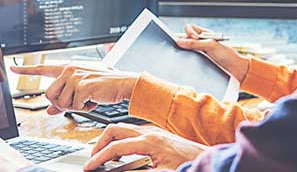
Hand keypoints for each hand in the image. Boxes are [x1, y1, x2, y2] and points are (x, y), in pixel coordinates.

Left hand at [10, 65, 138, 114]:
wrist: (123, 84)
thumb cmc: (103, 88)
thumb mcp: (81, 93)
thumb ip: (64, 100)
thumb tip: (50, 111)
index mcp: (67, 69)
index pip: (42, 69)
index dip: (26, 70)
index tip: (13, 67)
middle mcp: (69, 70)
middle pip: (49, 95)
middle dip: (62, 104)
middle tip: (78, 101)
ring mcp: (75, 76)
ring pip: (61, 102)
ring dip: (75, 107)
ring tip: (88, 99)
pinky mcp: (83, 85)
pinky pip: (74, 106)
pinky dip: (84, 108)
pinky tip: (93, 100)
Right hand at [84, 123, 207, 170]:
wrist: (207, 159)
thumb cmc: (188, 164)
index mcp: (149, 142)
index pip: (115, 148)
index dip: (99, 158)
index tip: (89, 167)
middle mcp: (149, 132)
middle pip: (114, 130)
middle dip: (99, 144)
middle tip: (92, 159)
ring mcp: (153, 132)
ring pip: (122, 130)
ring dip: (109, 142)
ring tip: (103, 158)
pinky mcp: (156, 134)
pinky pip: (131, 134)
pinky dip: (120, 142)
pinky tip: (122, 155)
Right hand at [177, 24, 249, 81]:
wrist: (236, 70)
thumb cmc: (227, 55)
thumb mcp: (211, 46)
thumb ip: (195, 43)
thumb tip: (179, 42)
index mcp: (204, 35)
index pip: (190, 28)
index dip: (189, 31)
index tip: (194, 38)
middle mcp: (200, 42)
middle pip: (184, 38)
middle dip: (182, 40)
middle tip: (184, 46)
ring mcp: (198, 52)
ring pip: (184, 49)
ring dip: (183, 50)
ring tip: (186, 54)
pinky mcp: (198, 62)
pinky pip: (187, 59)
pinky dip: (185, 59)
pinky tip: (187, 62)